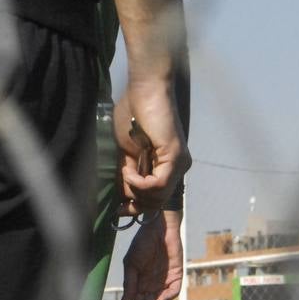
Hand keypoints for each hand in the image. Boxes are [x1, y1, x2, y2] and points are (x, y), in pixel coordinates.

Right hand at [114, 82, 187, 214]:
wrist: (145, 89)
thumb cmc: (133, 114)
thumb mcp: (126, 151)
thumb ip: (128, 173)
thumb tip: (124, 195)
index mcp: (166, 167)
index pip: (156, 199)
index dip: (138, 207)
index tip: (119, 210)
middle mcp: (177, 168)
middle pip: (157, 202)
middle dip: (135, 202)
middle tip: (119, 200)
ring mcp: (179, 164)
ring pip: (157, 196)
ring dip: (135, 188)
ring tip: (125, 172)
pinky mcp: (175, 157)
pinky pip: (158, 184)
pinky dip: (140, 182)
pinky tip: (129, 171)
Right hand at [121, 210, 182, 299]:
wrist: (158, 228)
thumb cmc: (142, 243)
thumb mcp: (131, 264)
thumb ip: (129, 283)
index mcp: (140, 280)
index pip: (138, 299)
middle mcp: (153, 283)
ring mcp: (165, 280)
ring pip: (161, 299)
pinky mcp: (177, 275)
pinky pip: (173, 291)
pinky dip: (167, 297)